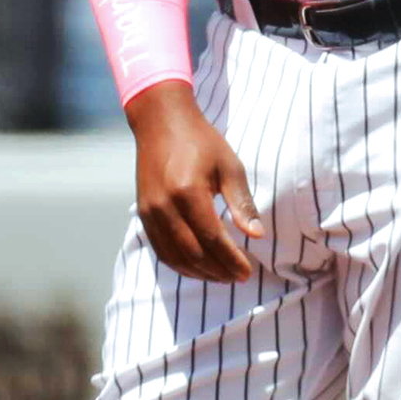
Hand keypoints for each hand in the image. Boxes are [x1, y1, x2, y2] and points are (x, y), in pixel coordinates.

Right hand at [126, 80, 263, 281]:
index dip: (231, 259)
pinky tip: (198, 267)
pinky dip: (180, 264)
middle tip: (238, 277)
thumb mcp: (229, 166)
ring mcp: (150, 212)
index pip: (213, 238)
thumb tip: (257, 235)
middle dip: (218, 270)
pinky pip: (161, 250)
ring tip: (221, 276)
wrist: (161, 122)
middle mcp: (165, 206)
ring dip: (200, 272)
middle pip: (193, 253)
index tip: (247, 271)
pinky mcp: (143, 214)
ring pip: (175, 256)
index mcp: (188, 192)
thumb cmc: (201, 141)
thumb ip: (242, 203)